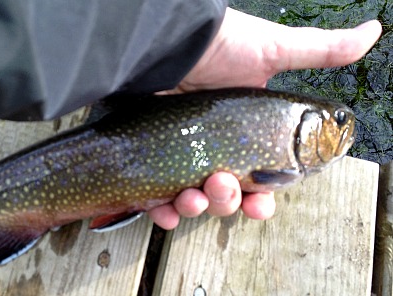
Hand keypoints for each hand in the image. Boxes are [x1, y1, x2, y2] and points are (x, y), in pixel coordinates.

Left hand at [150, 8, 381, 229]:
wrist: (171, 42)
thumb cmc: (223, 46)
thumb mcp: (275, 49)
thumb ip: (321, 51)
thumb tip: (373, 32)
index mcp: (246, 135)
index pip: (259, 179)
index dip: (262, 199)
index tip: (261, 204)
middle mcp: (215, 148)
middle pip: (227, 195)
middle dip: (228, 202)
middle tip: (224, 185)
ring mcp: (182, 154)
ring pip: (194, 200)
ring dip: (197, 207)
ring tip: (193, 195)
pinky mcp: (153, 158)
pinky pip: (158, 198)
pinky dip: (164, 210)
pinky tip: (167, 209)